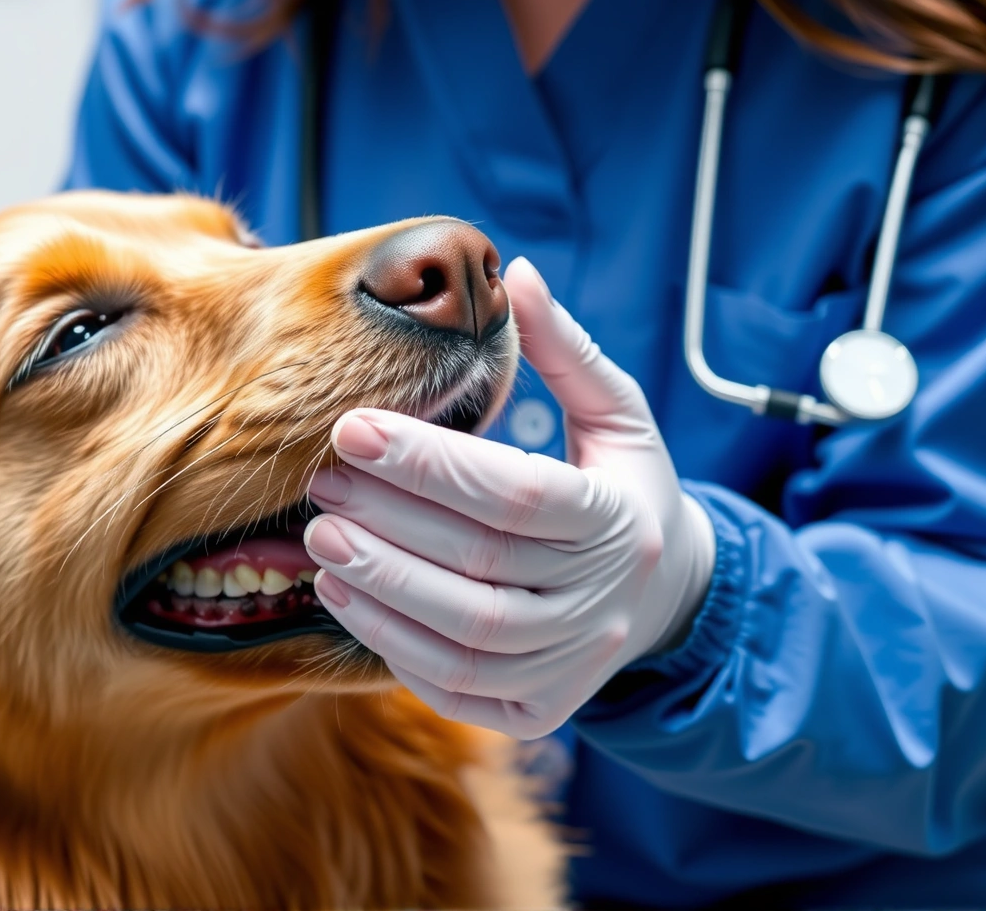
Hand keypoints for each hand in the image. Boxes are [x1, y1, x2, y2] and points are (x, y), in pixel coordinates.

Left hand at [304, 257, 715, 738]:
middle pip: (480, 565)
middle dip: (387, 519)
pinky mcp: (535, 711)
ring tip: (320, 539)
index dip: (430, 465)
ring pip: (463, 637)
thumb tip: (517, 274)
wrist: (665, 600)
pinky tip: (345, 594)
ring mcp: (570, 667)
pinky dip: (391, 644)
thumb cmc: (623, 491)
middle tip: (321, 480)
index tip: (355, 427)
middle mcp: (601, 604)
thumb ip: (567, 351)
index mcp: (622, 523)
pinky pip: (453, 687)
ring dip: (380, 587)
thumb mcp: (618, 417)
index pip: (517, 495)